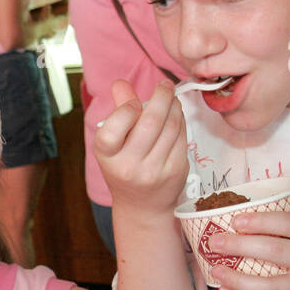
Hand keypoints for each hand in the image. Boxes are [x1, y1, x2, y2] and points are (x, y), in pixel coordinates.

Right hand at [93, 79, 187, 215]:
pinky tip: (177, 116)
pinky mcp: (175, 171)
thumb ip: (118, 111)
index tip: (134, 102)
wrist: (142, 206)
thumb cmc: (124, 167)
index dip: (126, 109)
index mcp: (107, 157)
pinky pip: (182, 138)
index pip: (112, 128)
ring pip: (171, 127)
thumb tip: (120, 83)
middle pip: (150, 122)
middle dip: (161, 97)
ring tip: (171, 99)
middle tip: (165, 85)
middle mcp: (129, 166)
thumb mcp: (113, 144)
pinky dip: (181, 122)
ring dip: (174, 107)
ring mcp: (154, 171)